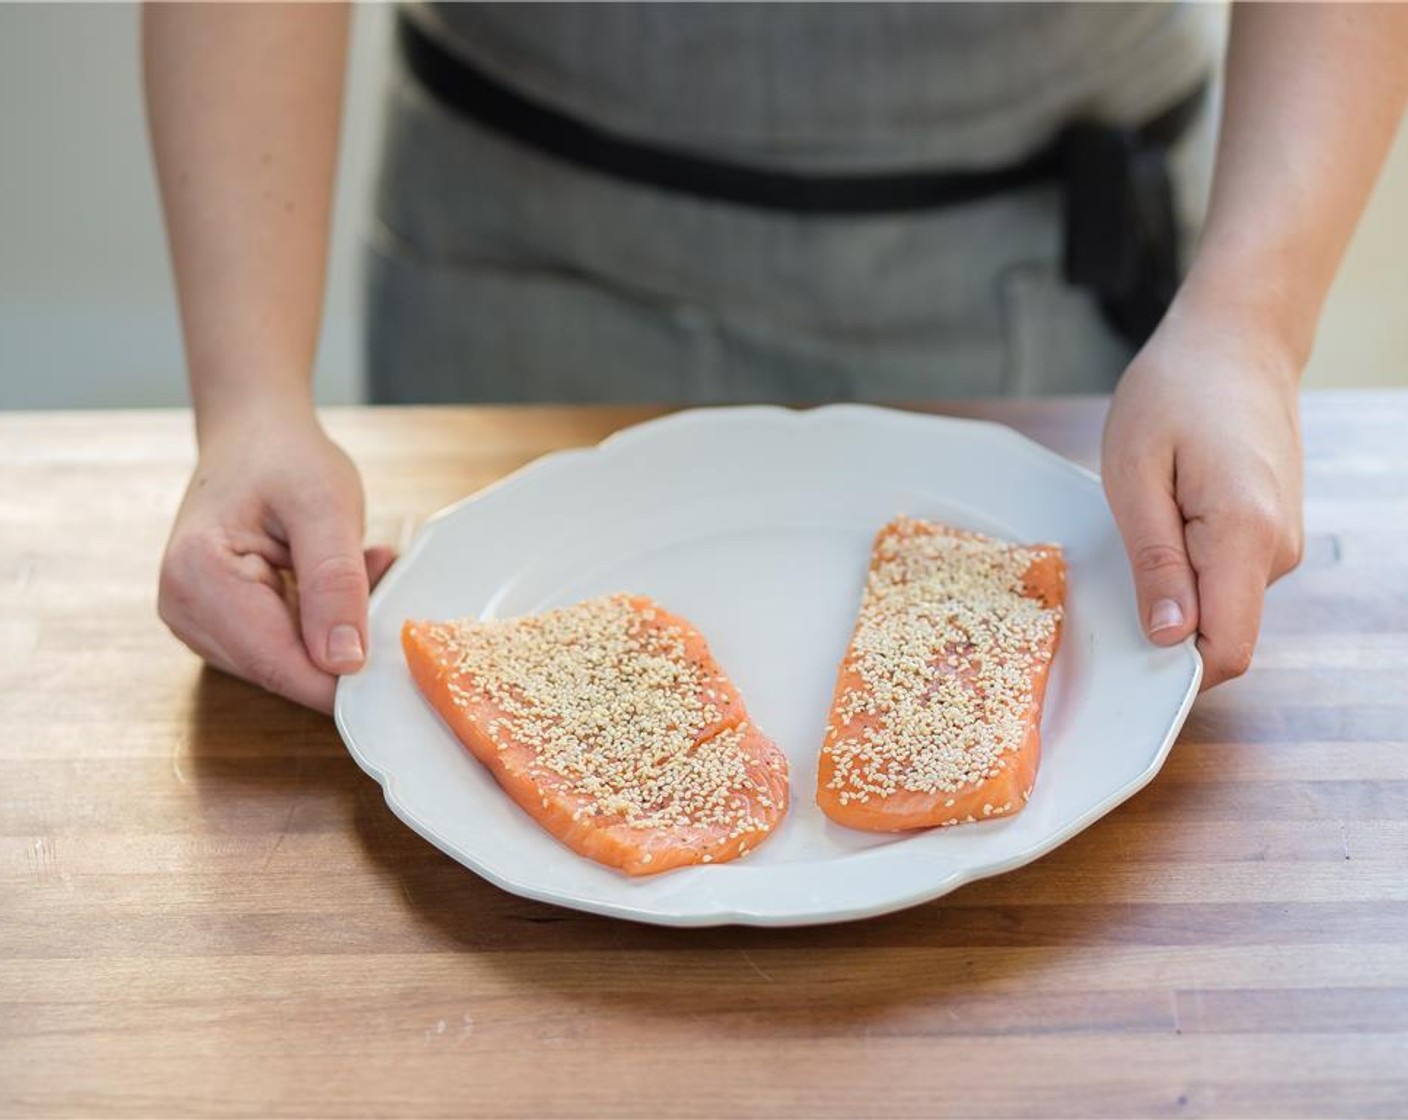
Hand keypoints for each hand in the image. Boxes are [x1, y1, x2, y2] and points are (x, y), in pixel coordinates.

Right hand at [158, 402, 395, 711]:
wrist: (252, 433)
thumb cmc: (284, 456)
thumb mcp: (326, 507)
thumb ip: (335, 584)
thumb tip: (344, 662)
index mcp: (199, 579)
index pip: (279, 666)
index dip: (344, 677)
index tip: (399, 657)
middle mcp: (184, 611)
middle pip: (284, 668)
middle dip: (344, 637)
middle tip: (377, 567)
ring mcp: (195, 622)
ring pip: (289, 661)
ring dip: (335, 625)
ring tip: (355, 559)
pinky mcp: (217, 625)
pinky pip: (283, 646)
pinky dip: (320, 619)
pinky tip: (332, 573)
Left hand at [1102, 305, 1303, 688]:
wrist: (1236, 340)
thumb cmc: (1175, 391)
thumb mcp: (1134, 474)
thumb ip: (1155, 561)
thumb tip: (1169, 639)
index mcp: (1245, 536)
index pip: (1227, 651)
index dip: (1175, 670)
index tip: (1122, 651)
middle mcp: (1279, 550)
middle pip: (1221, 633)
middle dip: (1164, 620)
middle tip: (1119, 554)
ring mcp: (1283, 543)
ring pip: (1221, 605)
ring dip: (1174, 584)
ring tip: (1147, 513)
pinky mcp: (1273, 534)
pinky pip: (1226, 577)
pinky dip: (1189, 563)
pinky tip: (1168, 513)